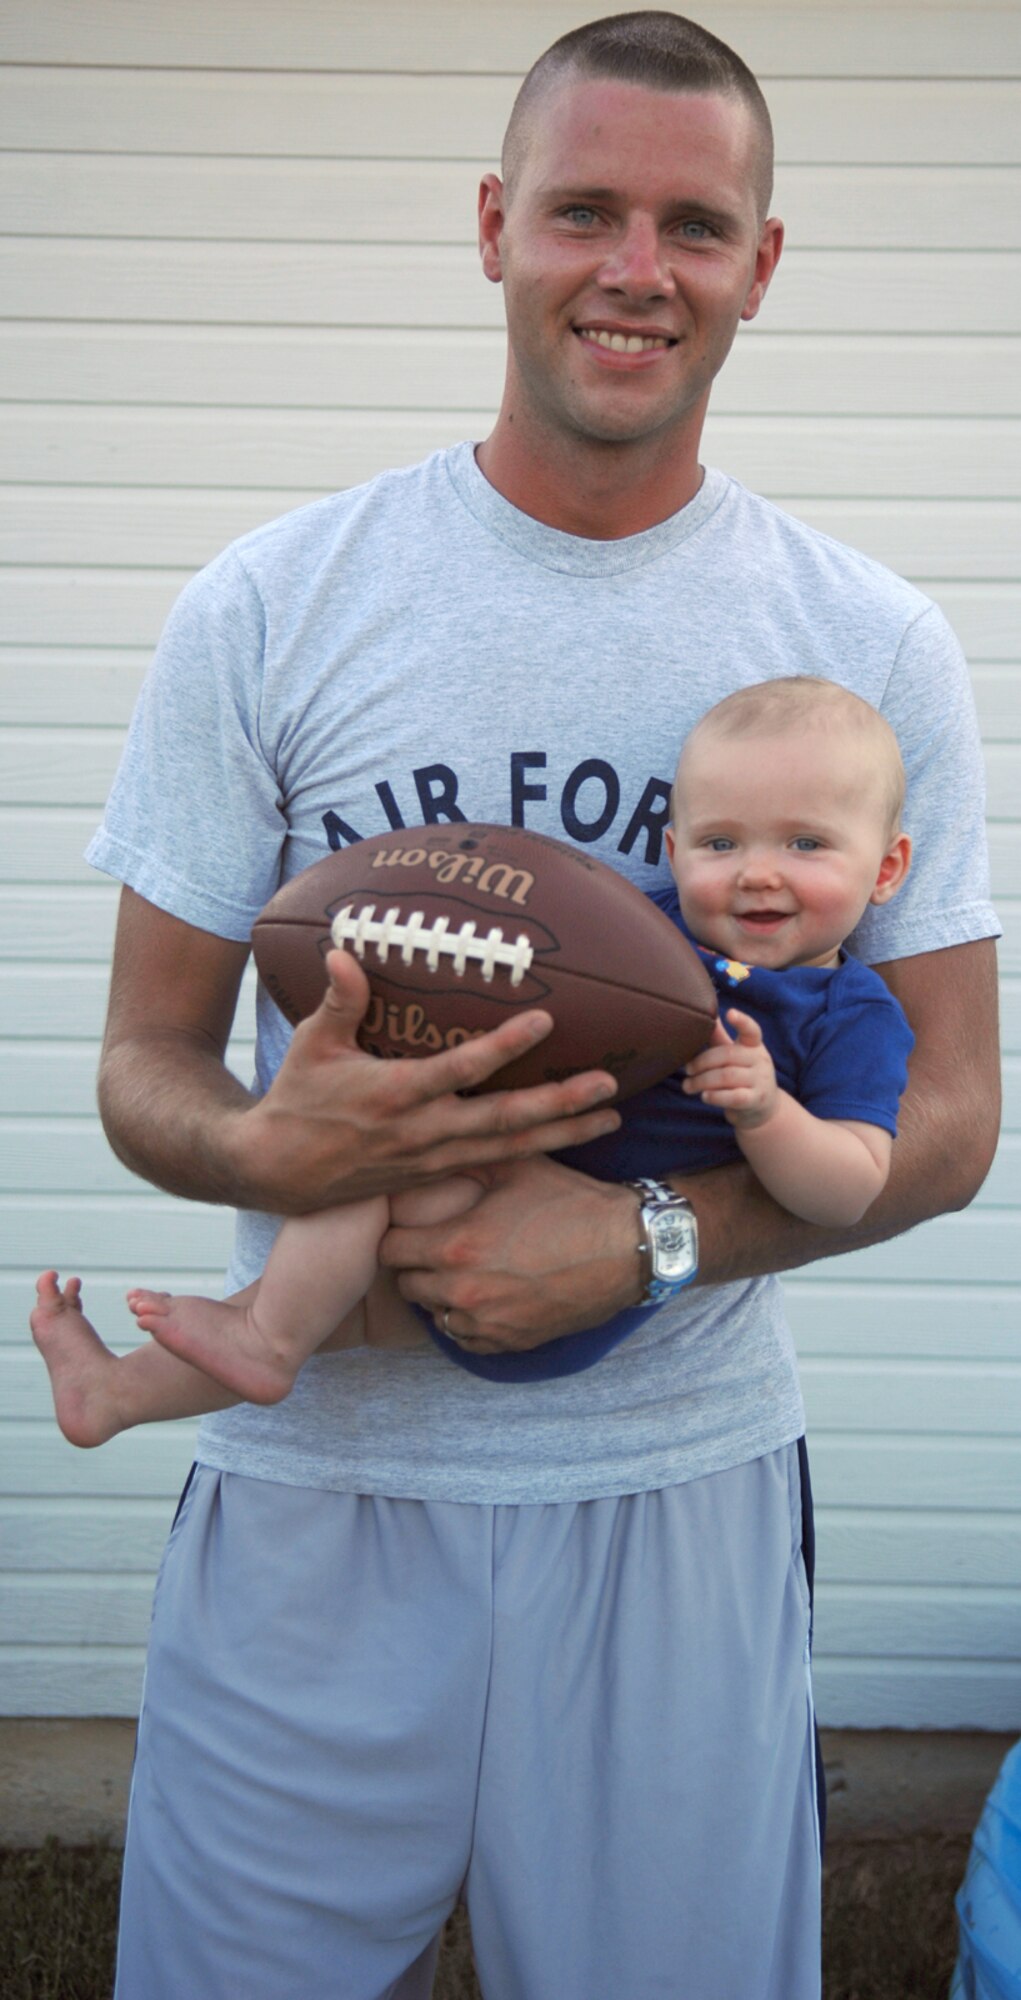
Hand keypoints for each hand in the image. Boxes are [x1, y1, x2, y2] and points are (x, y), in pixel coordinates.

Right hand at [231, 950, 621, 1212]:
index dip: (505, 1046)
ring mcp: (434, 1158)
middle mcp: (424, 1131)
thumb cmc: (297, 1099)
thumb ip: (339, 1000)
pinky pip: (494, 1164)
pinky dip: (534, 1154)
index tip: (545, 1019)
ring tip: (612, 1118)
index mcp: (396, 1094)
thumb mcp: (312, 1045)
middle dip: (561, 1103)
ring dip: (563, 1134)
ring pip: (510, 1148)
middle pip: (505, 1119)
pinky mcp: (435, 1175)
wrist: (277, 1171)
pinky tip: (570, 1144)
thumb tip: (343, 949)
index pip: (461, 1068)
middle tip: (608, 1084)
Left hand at [379, 1154, 642, 1351]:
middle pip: (405, 1284)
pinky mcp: (509, 1341)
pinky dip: (466, 1318)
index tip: (412, 1225)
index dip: (397, 1234)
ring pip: (432, 1313)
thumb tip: (437, 1139)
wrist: (626, 1248)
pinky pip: (463, 1337)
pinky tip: (485, 1294)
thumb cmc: (571, 1202)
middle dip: (414, 1264)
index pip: (389, 1249)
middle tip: (434, 1245)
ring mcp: (487, 1322)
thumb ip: (469, 1156)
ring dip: (438, 1293)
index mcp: (457, 1246)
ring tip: (460, 1269)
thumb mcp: (517, 1166)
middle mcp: (464, 1291)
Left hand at [682, 1009, 777, 1128]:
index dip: (742, 1021)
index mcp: (754, 1045)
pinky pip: (734, 1097)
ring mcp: (761, 1081)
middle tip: (687, 1070)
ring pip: (727, 1076)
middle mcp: (761, 1060)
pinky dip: (716, 1096)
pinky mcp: (756, 1100)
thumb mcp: (735, 1055)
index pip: (752, 1030)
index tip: (730, 1012)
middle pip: (727, 1055)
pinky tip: (704, 1096)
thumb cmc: (743, 1075)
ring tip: (687, 1086)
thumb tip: (706, 1013)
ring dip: (702, 1081)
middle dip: (702, 1062)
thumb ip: (720, 1037)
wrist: (764, 1108)